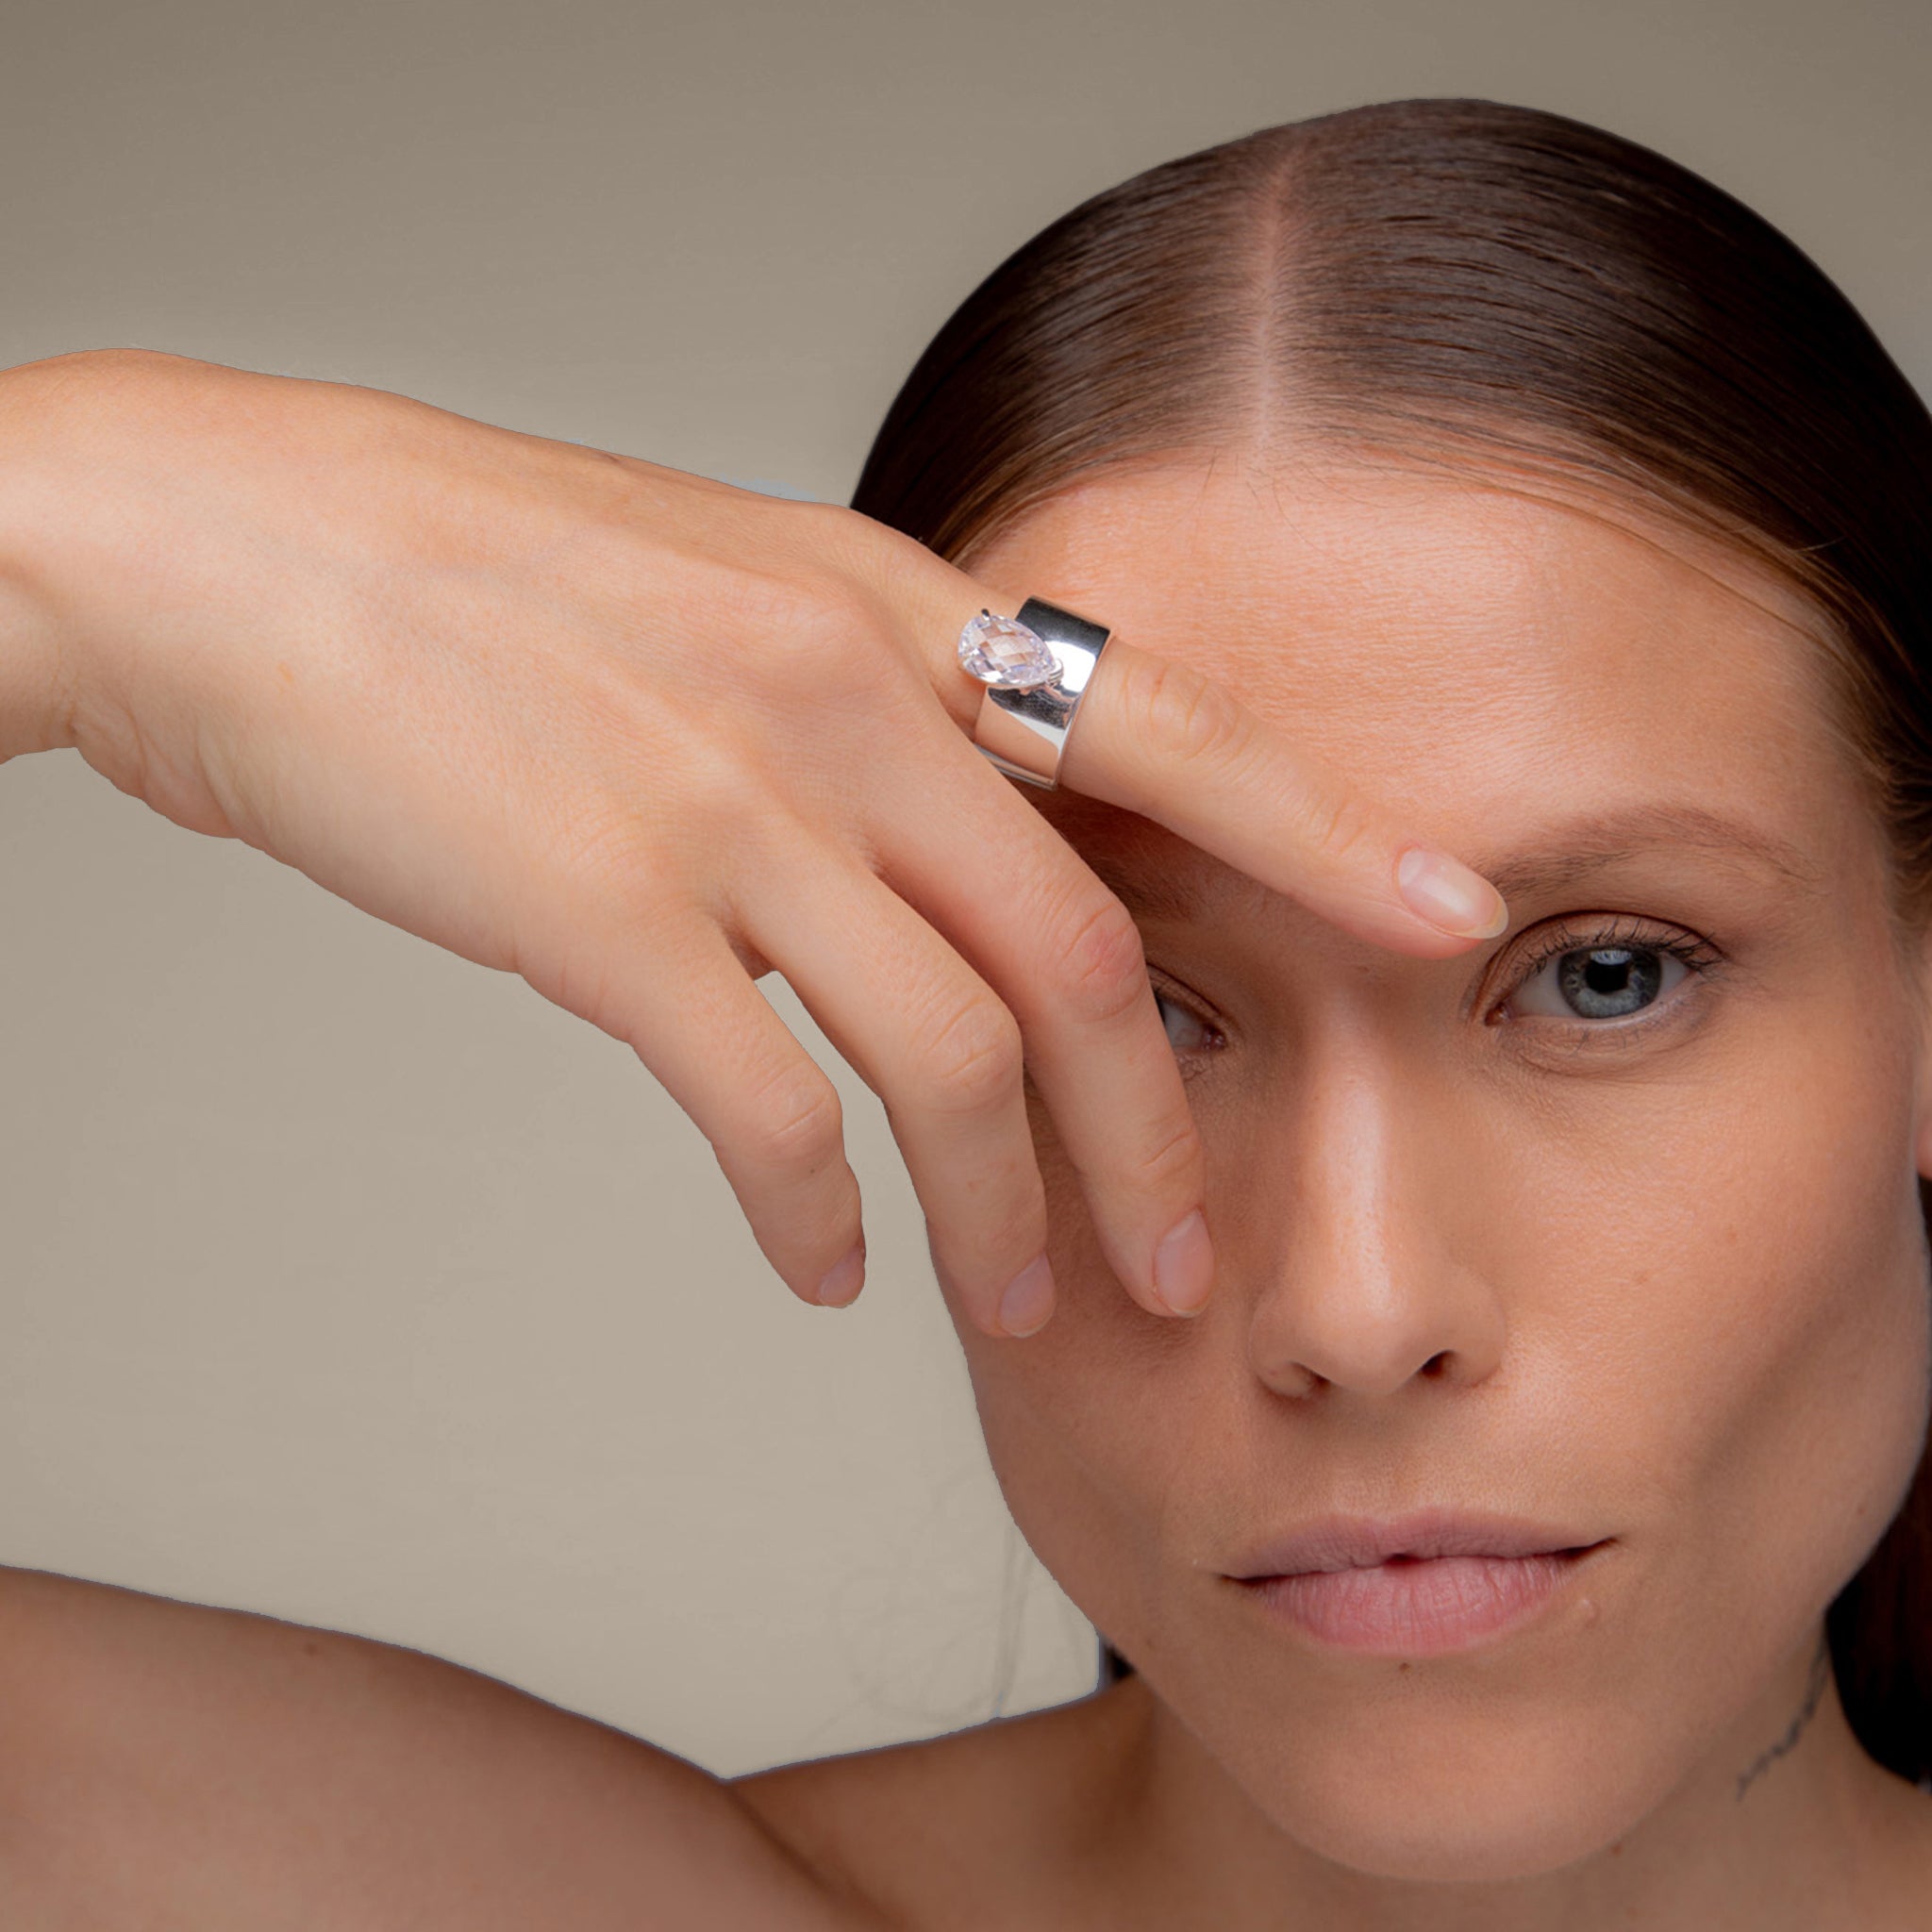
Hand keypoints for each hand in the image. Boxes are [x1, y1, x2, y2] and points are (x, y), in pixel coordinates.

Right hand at [0, 350, 1505, 1337]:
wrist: (249, 552)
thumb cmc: (485, 572)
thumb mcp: (731, 581)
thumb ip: (872, 695)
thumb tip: (965, 830)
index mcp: (896, 612)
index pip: (1172, 734)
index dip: (1327, 828)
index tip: (1448, 913)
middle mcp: (851, 701)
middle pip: (1089, 957)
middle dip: (1160, 1136)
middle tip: (1183, 1264)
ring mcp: (737, 803)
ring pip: (955, 1059)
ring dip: (1006, 1216)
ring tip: (1021, 1313)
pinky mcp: (612, 911)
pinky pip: (772, 1109)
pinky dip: (815, 1215)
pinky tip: (817, 1273)